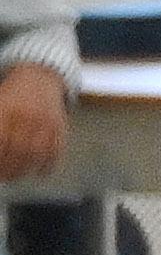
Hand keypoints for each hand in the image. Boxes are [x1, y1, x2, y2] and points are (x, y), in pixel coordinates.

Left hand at [0, 60, 61, 185]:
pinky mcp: (62, 126)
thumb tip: (0, 151)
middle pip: (19, 149)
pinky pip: (57, 150)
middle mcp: (29, 116)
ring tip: (17, 176)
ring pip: (38, 153)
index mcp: (9, 109)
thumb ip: (0, 128)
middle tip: (3, 176)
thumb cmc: (13, 96)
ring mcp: (47, 121)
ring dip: (27, 169)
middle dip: (10, 168)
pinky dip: (49, 165)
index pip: (3, 140)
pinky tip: (40, 172)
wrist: (41, 78)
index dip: (0, 158)